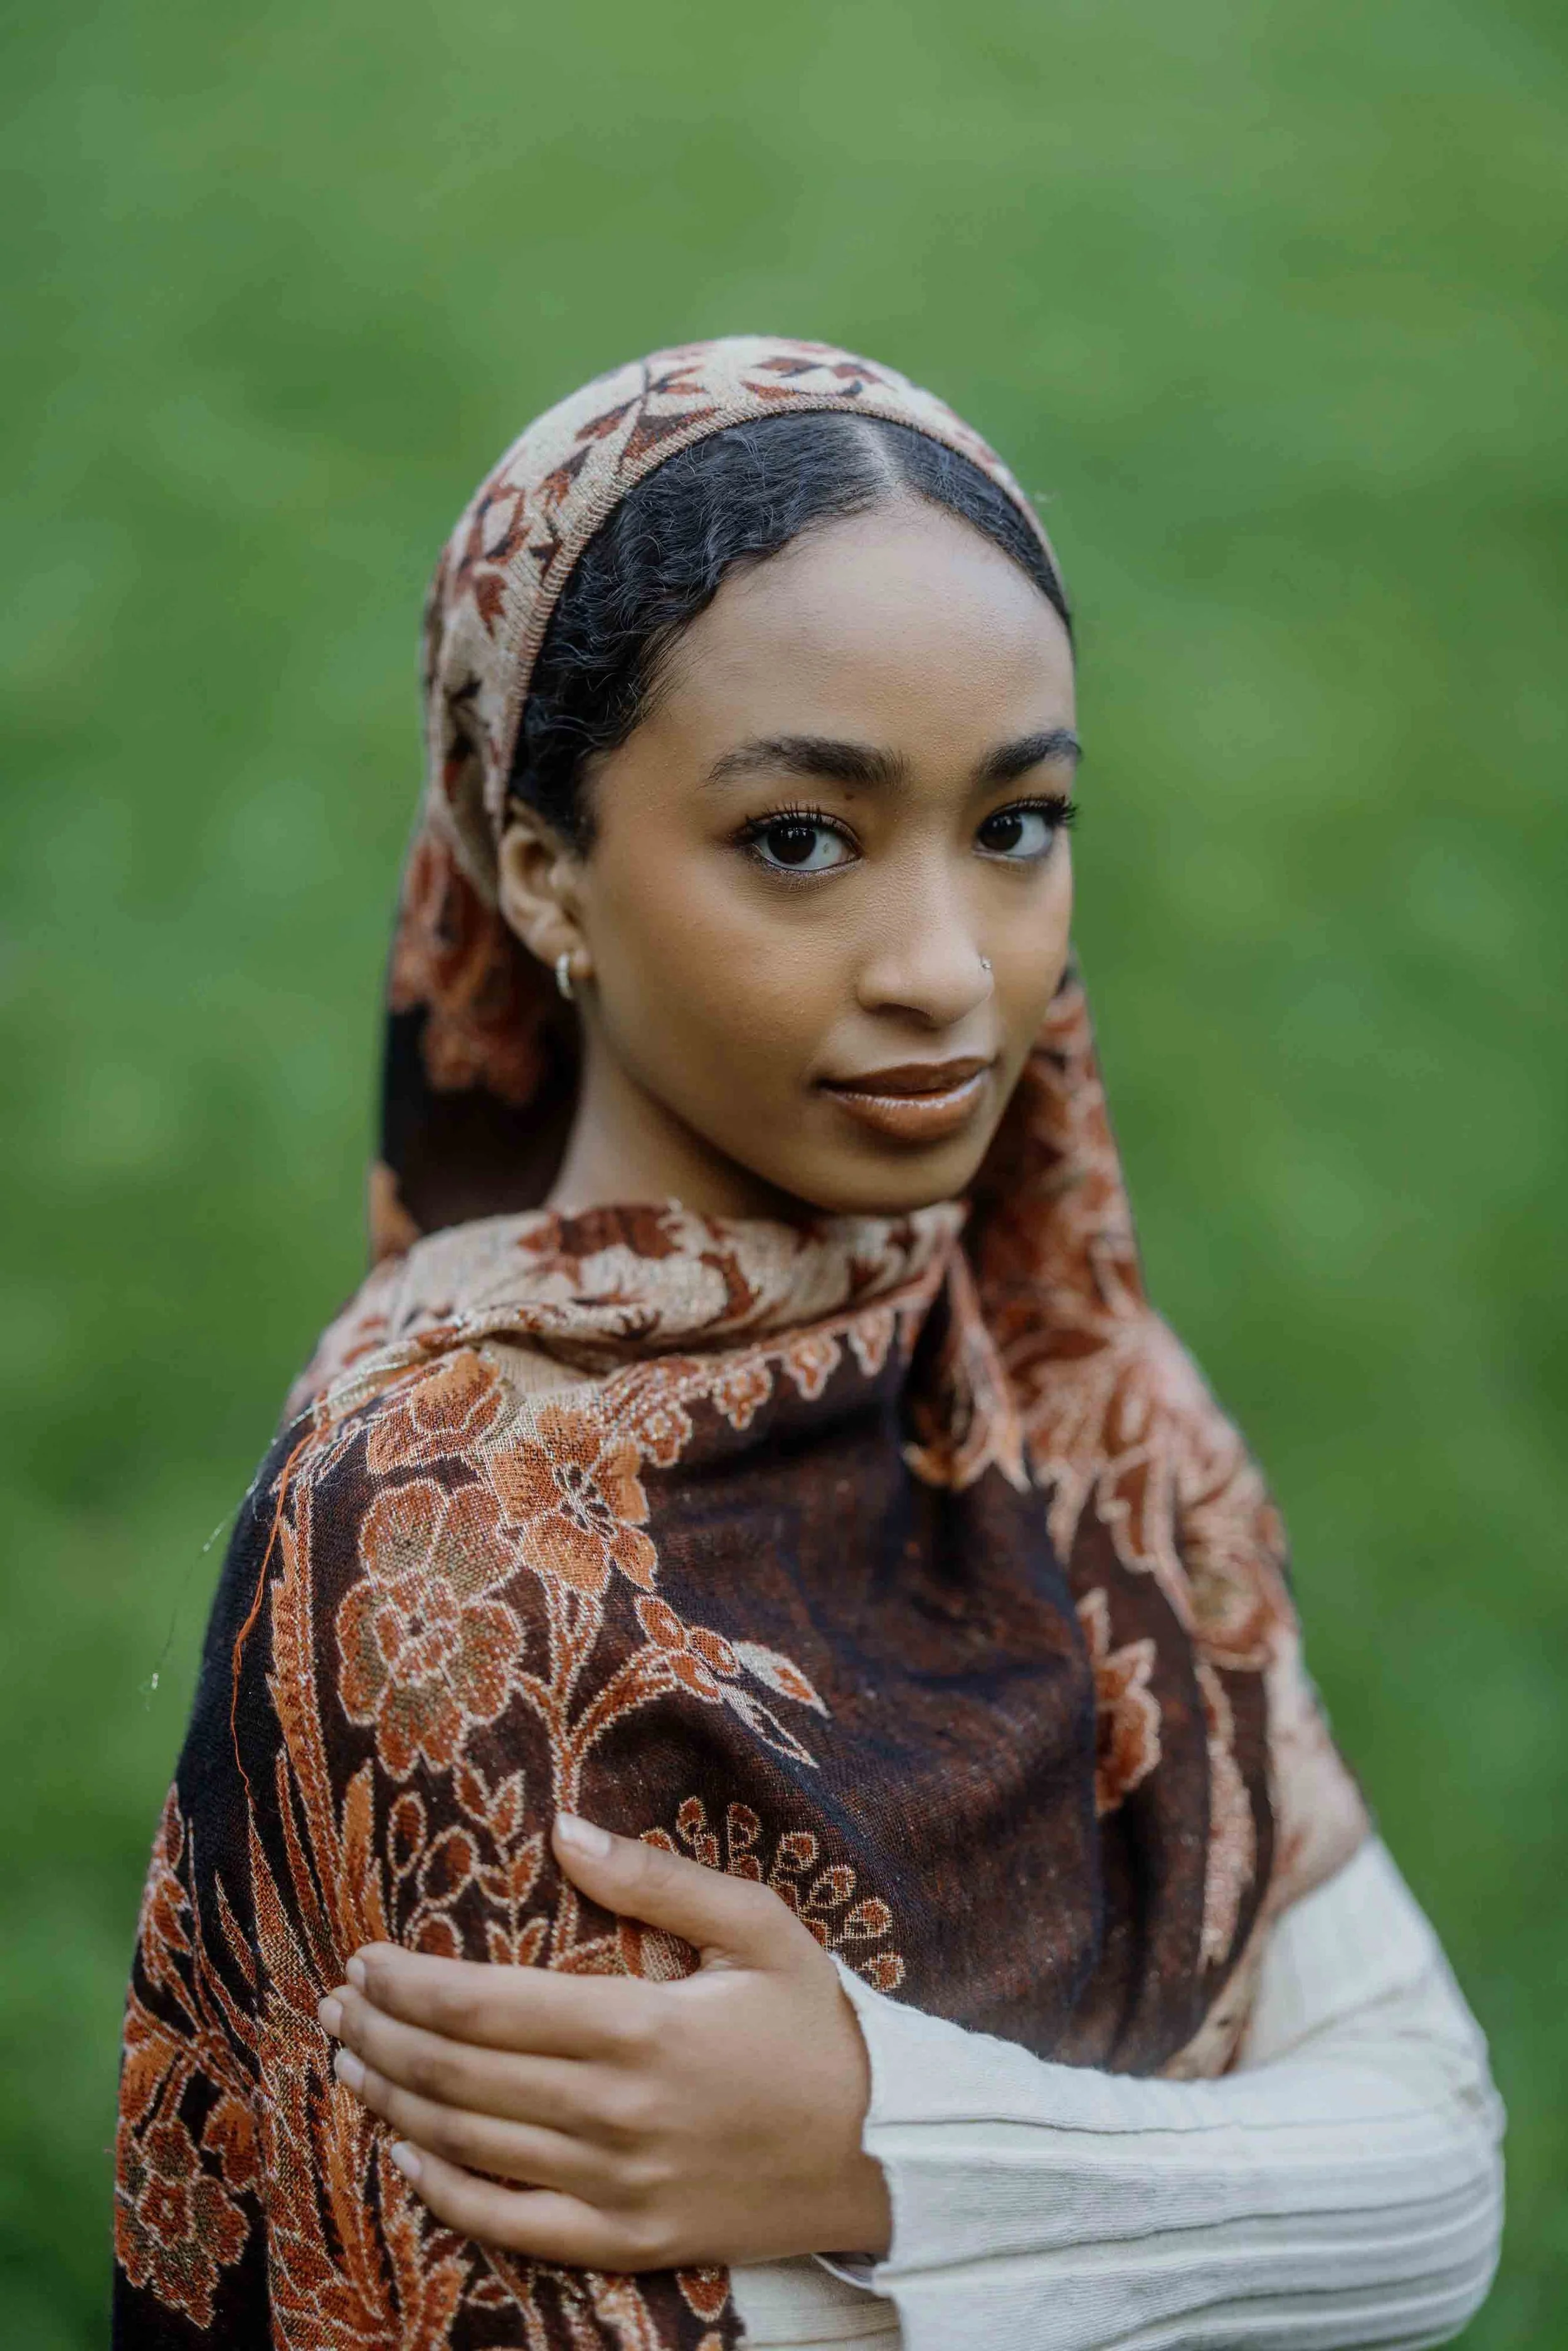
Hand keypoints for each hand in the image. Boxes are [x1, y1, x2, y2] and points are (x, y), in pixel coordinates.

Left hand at [317, 1812, 891, 2271]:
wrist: (887, 2149)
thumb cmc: (818, 2026)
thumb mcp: (758, 1926)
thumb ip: (656, 1878)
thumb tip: (564, 1830)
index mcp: (637, 2027)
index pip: (481, 2005)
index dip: (406, 1983)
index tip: (363, 1957)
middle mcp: (611, 2112)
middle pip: (456, 2075)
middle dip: (378, 2036)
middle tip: (334, 2004)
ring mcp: (615, 2186)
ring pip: (467, 2145)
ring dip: (392, 2101)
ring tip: (349, 2063)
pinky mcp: (627, 2241)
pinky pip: (510, 2227)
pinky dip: (445, 2193)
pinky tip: (405, 2157)